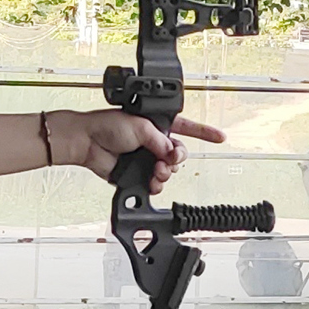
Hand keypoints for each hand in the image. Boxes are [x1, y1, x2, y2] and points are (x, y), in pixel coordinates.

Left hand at [56, 109, 224, 193]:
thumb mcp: (142, 127)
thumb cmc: (107, 126)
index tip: (220, 137)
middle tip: (168, 160)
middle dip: (177, 159)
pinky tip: (151, 182)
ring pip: (168, 170)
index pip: (187, 126)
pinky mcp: (136, 173)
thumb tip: (170, 154)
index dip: (204, 132)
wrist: (87, 142)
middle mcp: (154, 141)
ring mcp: (145, 158)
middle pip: (178, 154)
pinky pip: (154, 182)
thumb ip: (161, 141)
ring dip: (165, 172)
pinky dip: (155, 184)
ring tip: (156, 171)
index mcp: (157, 124)